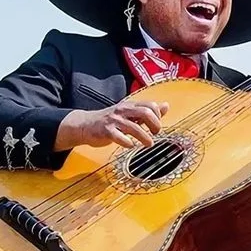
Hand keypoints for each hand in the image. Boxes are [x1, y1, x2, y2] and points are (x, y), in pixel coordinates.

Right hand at [55, 100, 169, 150]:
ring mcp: (114, 120)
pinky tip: (130, 145)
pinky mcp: (106, 131)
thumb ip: (148, 111)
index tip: (157, 125)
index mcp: (130, 105)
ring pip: (134, 127)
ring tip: (148, 144)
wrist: (85, 125)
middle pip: (145, 113)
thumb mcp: (130, 113)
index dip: (158, 116)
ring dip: (145, 137)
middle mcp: (123, 110)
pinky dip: (128, 143)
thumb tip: (166, 106)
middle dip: (155, 124)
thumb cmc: (111, 120)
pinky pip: (120, 137)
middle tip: (156, 133)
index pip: (151, 105)